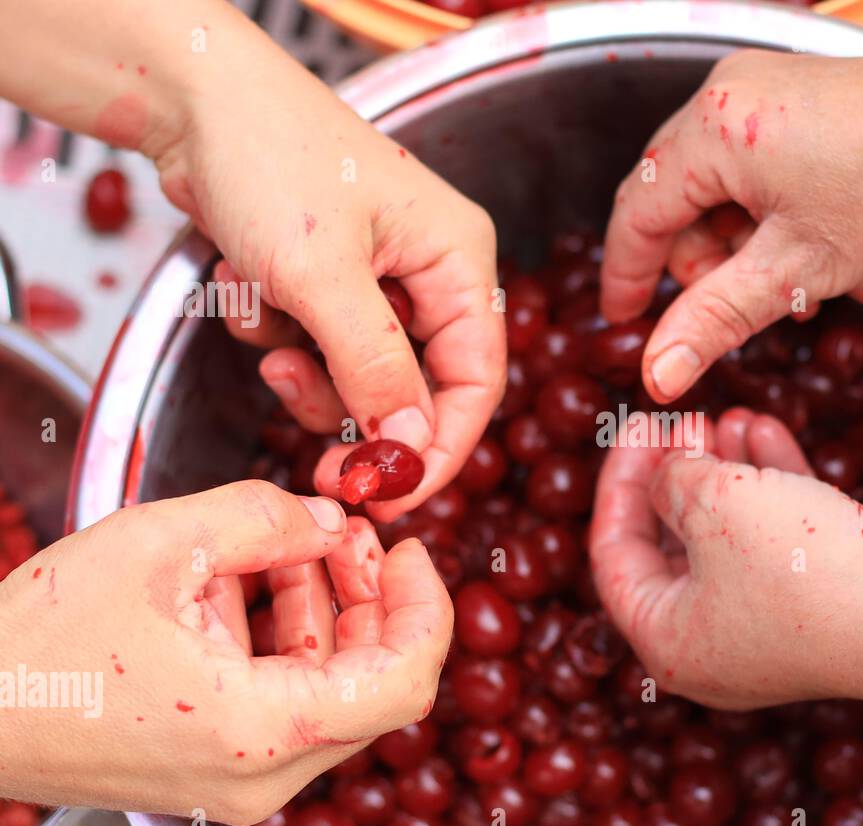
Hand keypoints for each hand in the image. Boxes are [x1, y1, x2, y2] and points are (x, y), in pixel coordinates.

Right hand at [0, 481, 450, 824]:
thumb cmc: (39, 643)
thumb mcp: (163, 544)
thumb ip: (268, 518)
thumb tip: (330, 521)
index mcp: (263, 730)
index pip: (404, 683)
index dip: (424, 608)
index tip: (411, 550)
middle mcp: (263, 774)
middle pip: (369, 679)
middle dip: (365, 593)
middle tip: (343, 530)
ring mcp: (240, 778)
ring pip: (326, 685)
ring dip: (320, 606)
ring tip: (283, 543)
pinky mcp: (216, 764)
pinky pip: (281, 697)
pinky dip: (279, 635)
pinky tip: (243, 582)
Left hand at [150, 25, 502, 521]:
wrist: (189, 96)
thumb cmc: (270, 157)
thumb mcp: (324, 276)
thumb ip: (375, 371)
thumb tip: (411, 453)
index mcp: (459, 262)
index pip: (476, 382)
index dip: (439, 448)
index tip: (389, 495)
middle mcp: (429, 274)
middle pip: (415, 389)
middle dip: (355, 411)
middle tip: (314, 452)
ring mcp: (377, 278)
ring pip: (357, 375)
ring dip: (305, 367)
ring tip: (264, 317)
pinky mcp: (326, 280)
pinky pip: (313, 343)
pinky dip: (276, 328)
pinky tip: (244, 279)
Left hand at [589, 408, 862, 709]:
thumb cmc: (803, 565)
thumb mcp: (713, 501)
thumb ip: (671, 478)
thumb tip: (668, 473)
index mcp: (667, 644)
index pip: (615, 554)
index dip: (620, 479)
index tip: (640, 424)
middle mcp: (714, 650)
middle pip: (672, 547)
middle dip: (679, 473)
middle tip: (688, 422)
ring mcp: (771, 632)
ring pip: (729, 539)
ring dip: (727, 472)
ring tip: (730, 415)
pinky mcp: (821, 608)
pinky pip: (778, 543)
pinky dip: (769, 489)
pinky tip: (766, 429)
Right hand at [600, 48, 862, 401]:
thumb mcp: (800, 270)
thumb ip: (716, 319)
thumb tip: (656, 374)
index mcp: (714, 128)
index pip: (638, 212)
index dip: (628, 276)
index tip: (627, 323)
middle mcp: (729, 94)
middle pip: (678, 200)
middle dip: (709, 268)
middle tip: (751, 313)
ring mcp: (766, 90)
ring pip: (724, 192)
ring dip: (754, 252)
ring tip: (811, 292)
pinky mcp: (801, 98)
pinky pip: (761, 169)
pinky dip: (781, 221)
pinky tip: (833, 259)